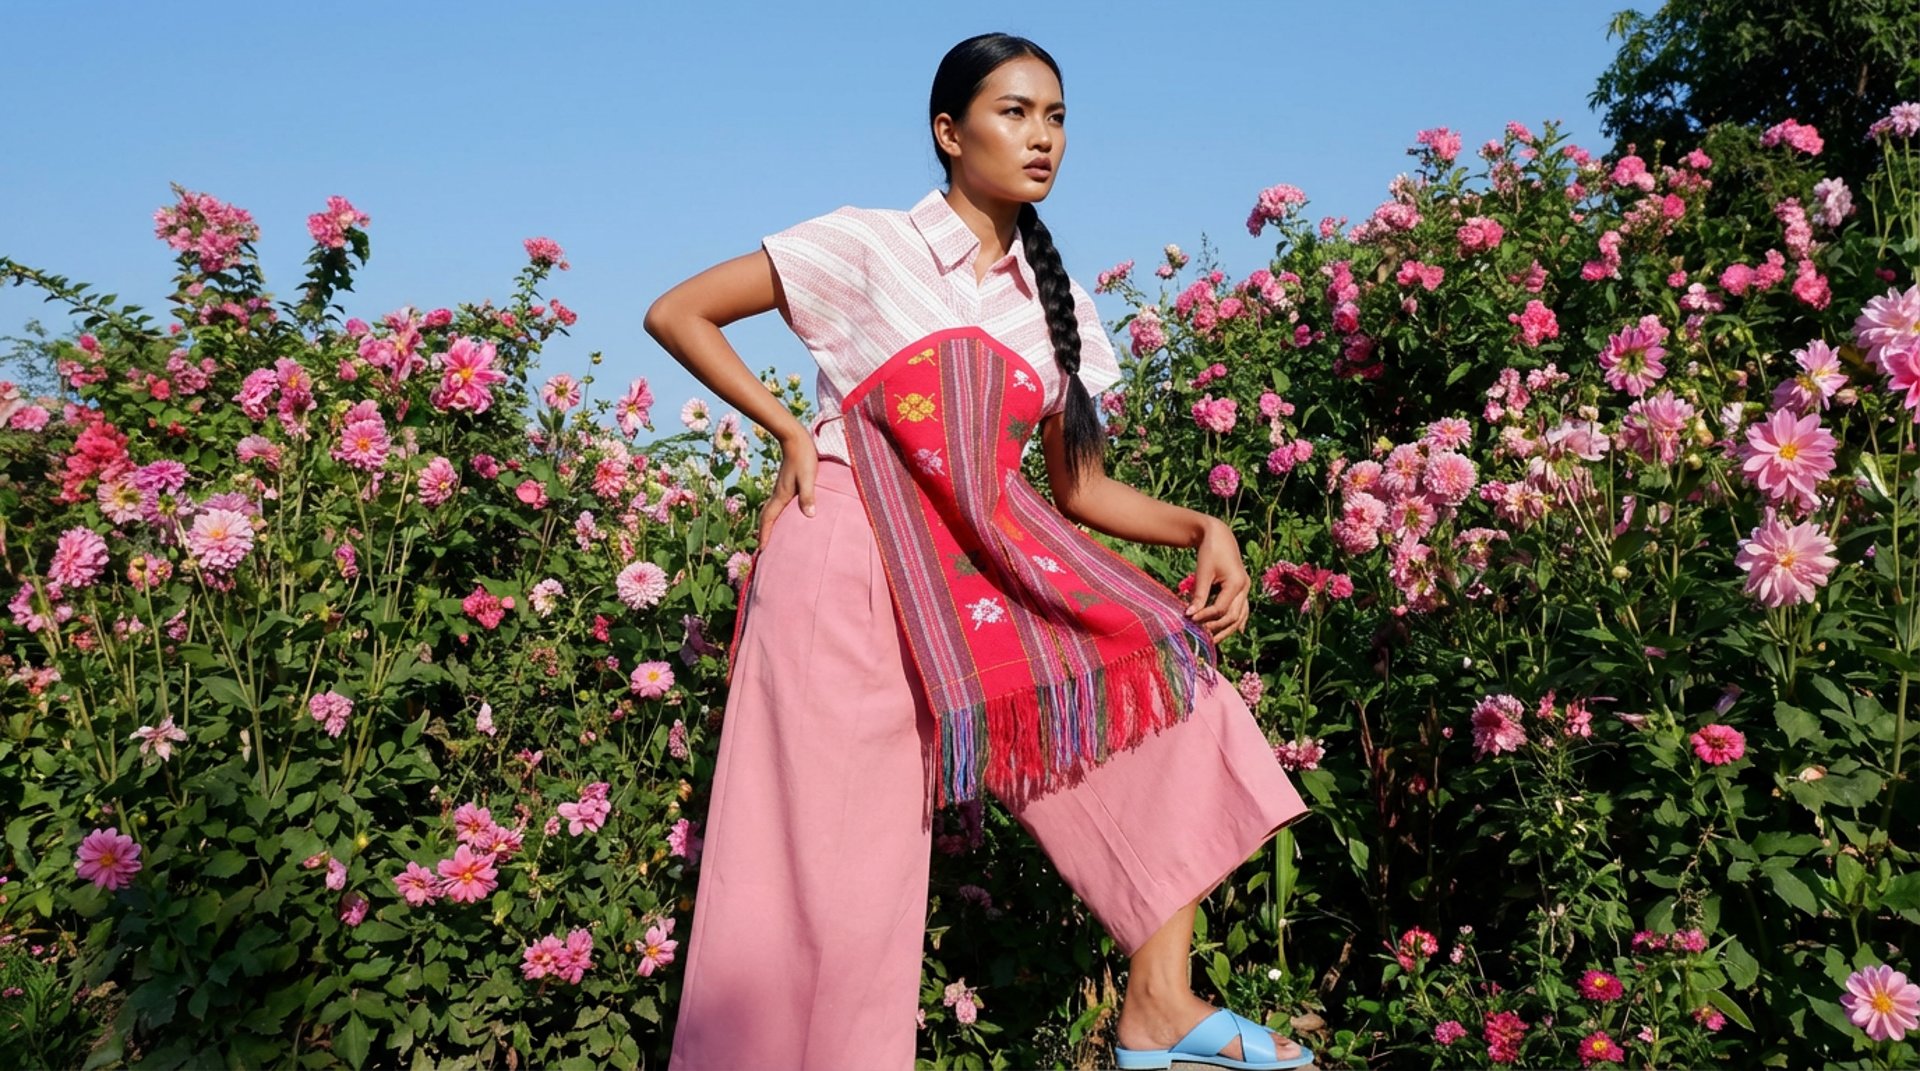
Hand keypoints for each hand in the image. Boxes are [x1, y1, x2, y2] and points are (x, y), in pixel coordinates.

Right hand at [756, 434, 818, 548]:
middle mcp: (778, 494)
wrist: (796, 439)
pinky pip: (777, 505)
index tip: (761, 550)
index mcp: (782, 495)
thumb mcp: (808, 477)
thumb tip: (809, 516)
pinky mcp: (786, 484)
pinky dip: (777, 515)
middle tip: (762, 548)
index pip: (769, 519)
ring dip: (769, 524)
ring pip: (771, 511)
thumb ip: (808, 496)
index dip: (765, 534)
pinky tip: (785, 517)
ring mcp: (781, 489)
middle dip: (763, 532)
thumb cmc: (804, 457)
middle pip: (766, 517)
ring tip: (771, 536)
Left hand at [1185, 516, 1250, 640]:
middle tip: (1200, 635)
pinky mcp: (1242, 589)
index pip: (1221, 608)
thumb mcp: (1203, 572)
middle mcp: (1244, 588)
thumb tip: (1189, 614)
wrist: (1219, 536)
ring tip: (1213, 640)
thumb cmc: (1209, 551)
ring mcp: (1245, 589)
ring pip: (1239, 616)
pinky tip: (1236, 632)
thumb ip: (1199, 594)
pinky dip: (1238, 621)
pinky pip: (1243, 609)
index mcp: (1236, 583)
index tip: (1190, 620)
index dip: (1205, 616)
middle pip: (1232, 616)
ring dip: (1227, 629)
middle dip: (1216, 627)